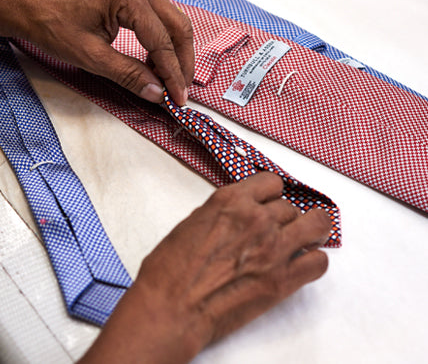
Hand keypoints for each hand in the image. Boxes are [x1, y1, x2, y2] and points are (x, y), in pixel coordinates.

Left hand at [0, 0, 193, 105]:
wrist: (30, 7)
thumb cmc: (53, 27)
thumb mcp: (91, 56)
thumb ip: (129, 74)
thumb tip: (159, 94)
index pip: (162, 42)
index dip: (172, 74)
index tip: (178, 100)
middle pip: (178, 28)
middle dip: (182, 63)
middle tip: (180, 92)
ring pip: (173, 23)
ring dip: (176, 53)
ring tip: (172, 82)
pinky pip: (161, 19)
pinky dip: (164, 43)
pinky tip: (158, 64)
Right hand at [81, 172, 330, 362]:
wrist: (173, 308)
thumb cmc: (172, 269)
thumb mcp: (194, 222)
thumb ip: (224, 213)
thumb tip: (240, 215)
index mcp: (232, 200)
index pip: (271, 183)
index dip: (271, 195)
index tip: (270, 204)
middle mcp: (257, 218)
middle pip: (290, 207)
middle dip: (285, 219)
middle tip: (278, 231)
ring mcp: (274, 247)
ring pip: (316, 225)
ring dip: (312, 231)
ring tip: (307, 238)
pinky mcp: (284, 280)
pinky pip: (319, 262)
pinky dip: (314, 261)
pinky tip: (303, 264)